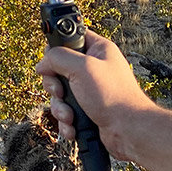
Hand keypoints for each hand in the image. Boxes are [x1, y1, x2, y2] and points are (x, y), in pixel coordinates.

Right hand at [34, 29, 156, 160]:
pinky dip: (66, 121)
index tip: (51, 63)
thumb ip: (58, 58)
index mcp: (97, 50)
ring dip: (60, 108)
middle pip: (58, 70)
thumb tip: (42, 63)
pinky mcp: (87, 109)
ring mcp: (89, 90)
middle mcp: (93, 68)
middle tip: (61, 92)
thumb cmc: (113, 96)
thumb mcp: (82, 68)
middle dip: (55, 86)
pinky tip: (73, 127)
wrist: (129, 131)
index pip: (70, 39)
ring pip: (60, 94)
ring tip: (70, 116)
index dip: (57, 50)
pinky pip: (66, 112)